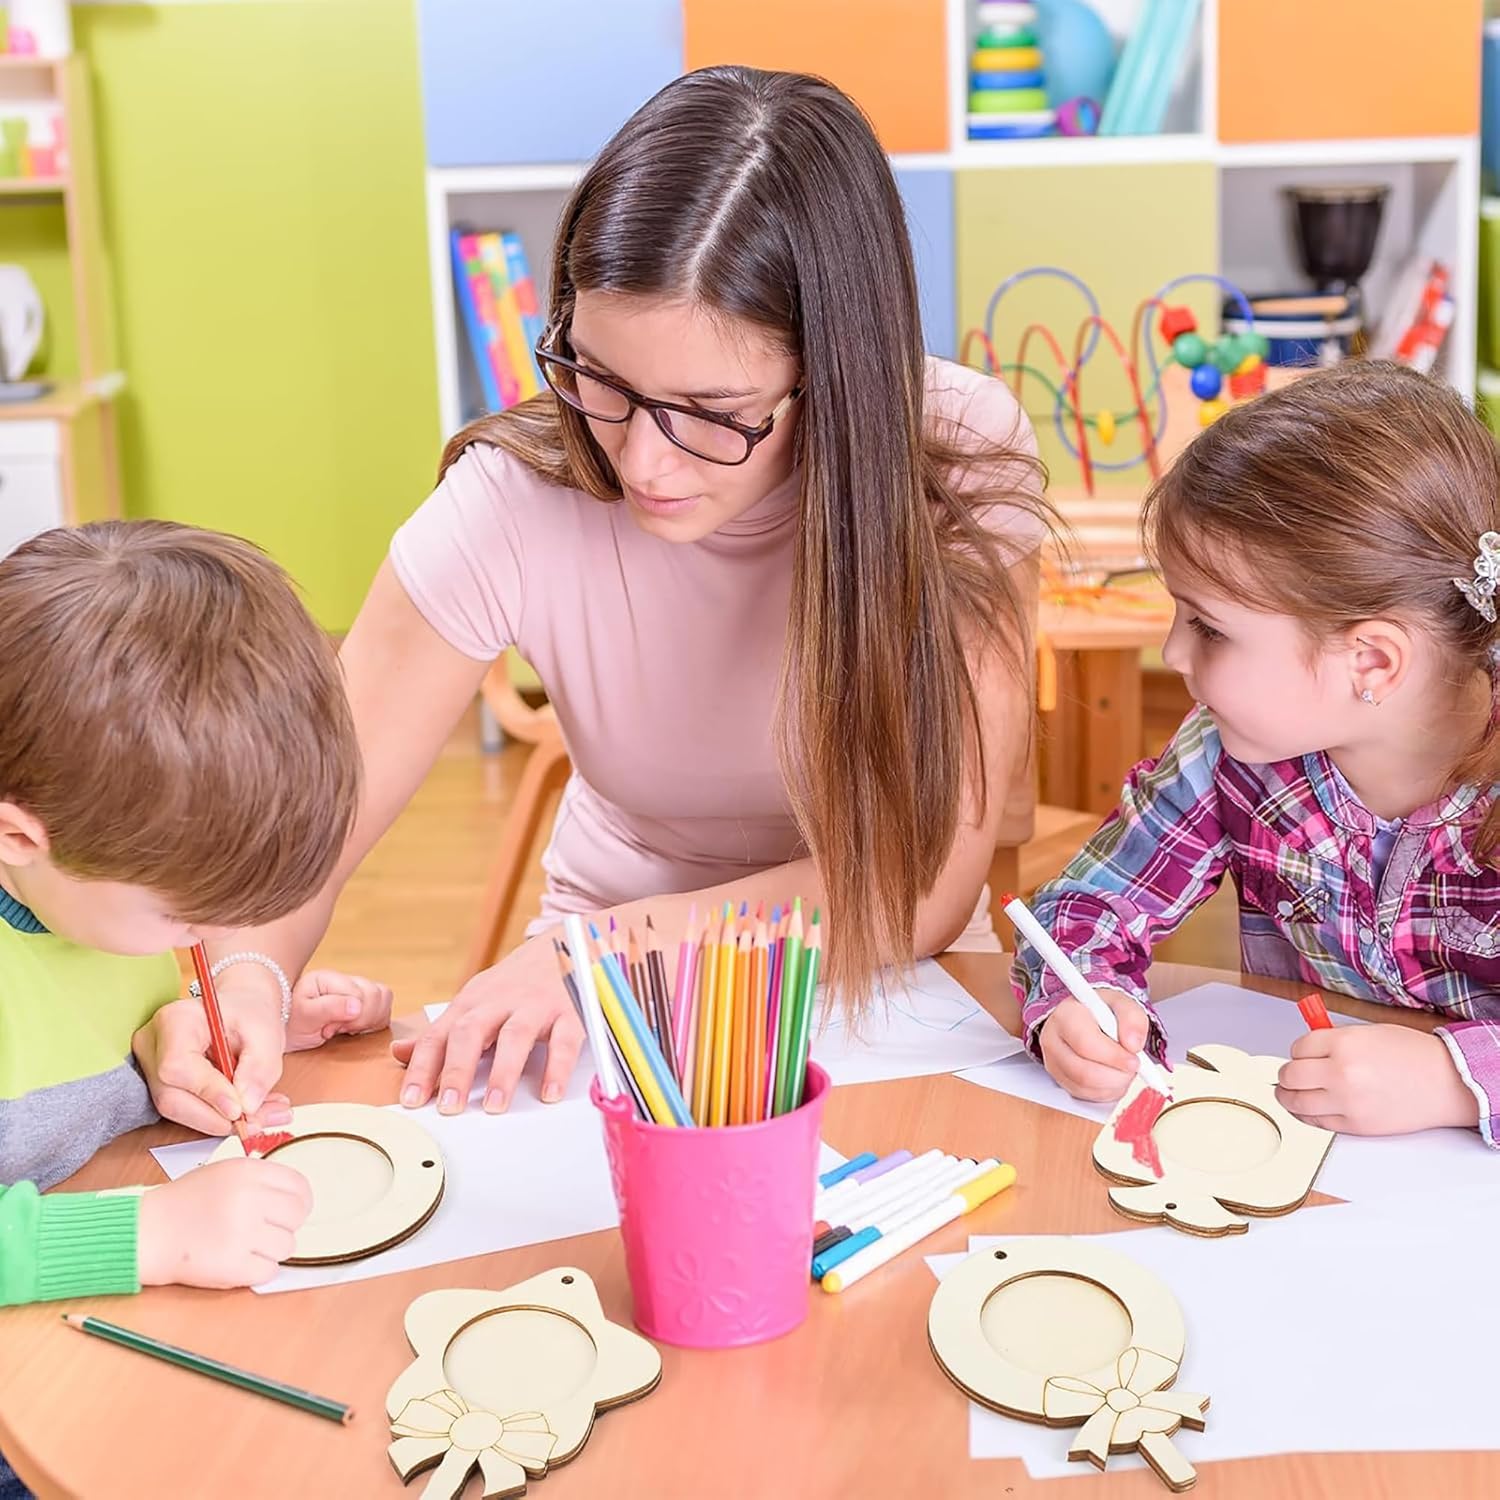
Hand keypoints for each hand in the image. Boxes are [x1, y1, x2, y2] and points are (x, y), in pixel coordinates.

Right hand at [134, 995, 292, 1136]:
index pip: (177, 1066)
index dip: (208, 1092)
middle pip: (171, 1098)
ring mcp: (151, 1066)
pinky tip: (248, 1114)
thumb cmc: (249, 1012)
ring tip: (261, 1116)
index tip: (240, 1109)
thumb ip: (260, 1068)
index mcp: (175, 1020)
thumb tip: (247, 1106)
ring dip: (221, 1121)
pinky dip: (218, 1118)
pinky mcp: (161, 1085)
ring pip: (178, 1110)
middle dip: (217, 1118)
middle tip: (257, 1122)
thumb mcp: (266, 1032)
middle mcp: (153, 1044)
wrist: (240, 1008)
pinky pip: (184, 1111)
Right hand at [137, 1158, 312, 1287]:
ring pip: (287, 1246)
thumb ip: (262, 1180)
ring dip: (272, 1249)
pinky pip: (269, 1271)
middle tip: (266, 1230)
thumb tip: (300, 1199)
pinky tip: (239, 1261)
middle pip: (298, 1216)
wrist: (148, 1231)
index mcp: (248, 1172)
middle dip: (286, 1225)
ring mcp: (241, 1233)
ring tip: (247, 1245)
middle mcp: (248, 1199)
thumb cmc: (188, 1202)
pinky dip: (258, 1270)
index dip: (300, 1201)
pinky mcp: (233, 1266)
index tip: (290, 1211)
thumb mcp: (226, 1172)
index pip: (300, 1187)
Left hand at [284, 968, 393, 1051]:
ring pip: (384, 998)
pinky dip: (374, 1022)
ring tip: (345, 1030)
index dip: (351, 1018)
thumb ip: (329, 1008)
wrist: (278, 1035)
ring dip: (369, 1020)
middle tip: (335, 1030)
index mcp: (330, 978)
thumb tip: (357, 1005)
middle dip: (361, 1020)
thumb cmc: (288, 1025)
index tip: (328, 1030)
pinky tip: (353, 1030)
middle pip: (377, 994)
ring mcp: (355, 990)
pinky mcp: (363, 1004)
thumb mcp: (303, 1018)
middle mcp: (346, 980)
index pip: (362, 994)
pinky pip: (383, 1009)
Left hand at [390, 934, 583, 1114]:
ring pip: (515, 1035)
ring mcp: (535, 1005)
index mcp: (471, 1002)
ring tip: (494, 1106)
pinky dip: (558, 1067)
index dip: (424, 1068)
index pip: (439, 1036)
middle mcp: (499, 1001)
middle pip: (472, 1032)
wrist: (564, 944)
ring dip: (503, 1071)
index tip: (413, 1100)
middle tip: (450, 1107)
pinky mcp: (569, 1011)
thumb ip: (442, 1031)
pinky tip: (549, 1093)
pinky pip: (564, 1040)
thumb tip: (400, 1053)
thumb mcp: (475, 1000)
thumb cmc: (515, 982)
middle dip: (458, 1070)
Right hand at [1038, 989, 1151, 1101]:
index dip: (1113, 1057)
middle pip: (1083, 1072)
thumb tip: (1133, 1045)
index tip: (1134, 1060)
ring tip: (1124, 1069)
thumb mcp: (1122, 1005)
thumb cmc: (1102, 1013)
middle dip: (1116, 1075)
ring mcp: (1053, 1063)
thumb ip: (1132, 1018)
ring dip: (1113, 1084)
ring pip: (1085, 1087)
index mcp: (1065, 1016)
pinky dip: (1106, 1091)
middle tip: (1133, 1067)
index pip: (1085, 1044)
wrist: (1087, 1020)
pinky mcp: (1059, 1080)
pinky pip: (1085, 1096)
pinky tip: (1113, 1076)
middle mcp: (1052, 1040)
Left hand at [1276, 1023, 1478, 1133]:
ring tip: (1288, 1093)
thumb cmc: (1412, 1055)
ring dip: (1287, 1097)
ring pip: (1296, 1102)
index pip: (1298, 1048)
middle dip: (1286, 1074)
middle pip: (1290, 1076)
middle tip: (1287, 1075)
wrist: (1446, 1082)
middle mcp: (1341, 1073)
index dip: (1297, 1052)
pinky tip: (1306, 1108)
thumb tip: (1306, 1051)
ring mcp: (1347, 1102)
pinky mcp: (1355, 1125)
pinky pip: (1316, 1122)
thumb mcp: (1367, 1033)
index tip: (1300, 1055)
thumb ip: (1334, 1040)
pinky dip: (1306, 1115)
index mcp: (1343, 1044)